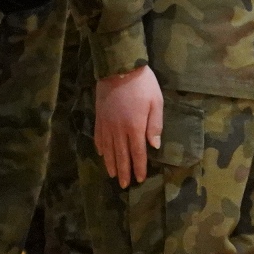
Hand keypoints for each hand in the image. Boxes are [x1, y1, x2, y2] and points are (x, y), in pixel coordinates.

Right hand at [94, 63, 163, 186]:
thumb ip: (154, 125)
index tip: (139, 179)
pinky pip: (98, 137)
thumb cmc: (142, 84)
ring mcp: (106, 124)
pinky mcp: (99, 117)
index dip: (138, 167)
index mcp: (134, 127)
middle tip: (123, 185)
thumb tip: (154, 146)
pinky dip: (100, 148)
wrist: (118, 68)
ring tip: (112, 174)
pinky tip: (102, 154)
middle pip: (121, 155)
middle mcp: (118, 130)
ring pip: (108, 149)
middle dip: (123, 171)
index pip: (137, 153)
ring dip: (111, 163)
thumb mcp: (156, 102)